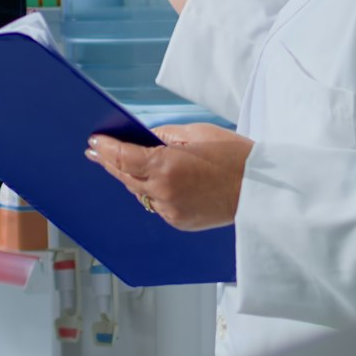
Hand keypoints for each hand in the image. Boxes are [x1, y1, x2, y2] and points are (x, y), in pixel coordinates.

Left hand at [85, 127, 253, 230]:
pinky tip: (147, 181)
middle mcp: (164, 193)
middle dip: (109, 162)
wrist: (261, 190)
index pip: (122, 157)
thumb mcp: (197, 134)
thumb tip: (144, 139)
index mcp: (166, 167)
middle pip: (125, 177)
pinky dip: (150, 192)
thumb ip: (165, 136)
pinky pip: (156, 204)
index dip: (105, 148)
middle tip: (94, 151)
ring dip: (128, 178)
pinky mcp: (179, 222)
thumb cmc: (234, 156)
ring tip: (117, 163)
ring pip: (138, 193)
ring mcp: (171, 211)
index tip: (94, 141)